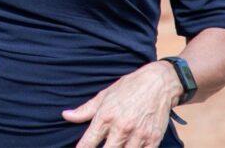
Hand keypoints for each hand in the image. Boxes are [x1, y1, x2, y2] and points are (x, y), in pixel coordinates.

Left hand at [63, 61, 181, 147]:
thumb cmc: (129, 87)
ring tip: (115, 147)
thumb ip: (85, 110)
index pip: (88, 142)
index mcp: (105, 116)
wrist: (158, 83)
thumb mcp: (104, 95)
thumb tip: (65, 115)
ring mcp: (138, 135)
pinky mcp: (153, 139)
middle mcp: (121, 127)